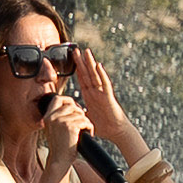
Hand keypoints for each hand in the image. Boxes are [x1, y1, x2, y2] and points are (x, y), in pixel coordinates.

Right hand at [37, 85, 95, 172]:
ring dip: (86, 122)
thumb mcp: (55, 129)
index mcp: (47, 116)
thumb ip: (59, 117)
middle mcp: (52, 117)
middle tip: (83, 123)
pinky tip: (88, 134)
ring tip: (85, 131)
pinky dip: (90, 128)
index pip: (58, 99)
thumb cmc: (60, 146)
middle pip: (72, 105)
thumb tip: (73, 106)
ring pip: (81, 114)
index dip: (69, 100)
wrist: (59, 160)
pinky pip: (86, 121)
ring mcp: (60, 121)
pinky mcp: (70, 126)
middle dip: (80, 113)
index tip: (76, 108)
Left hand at [71, 35, 143, 150]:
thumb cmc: (103, 127)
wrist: (116, 132)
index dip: (77, 68)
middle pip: (87, 74)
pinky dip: (101, 75)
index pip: (82, 79)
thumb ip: (77, 113)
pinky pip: (104, 84)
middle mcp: (96, 92)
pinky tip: (98, 66)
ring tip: (86, 52)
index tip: (71, 58)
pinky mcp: (108, 97)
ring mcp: (102, 93)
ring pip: (95, 75)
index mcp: (89, 95)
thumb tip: (67, 113)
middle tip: (75, 49)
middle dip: (81, 62)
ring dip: (90, 63)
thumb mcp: (85, 118)